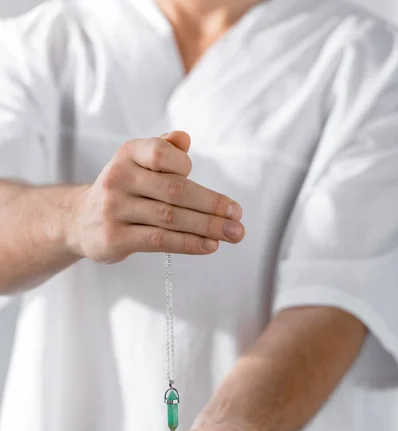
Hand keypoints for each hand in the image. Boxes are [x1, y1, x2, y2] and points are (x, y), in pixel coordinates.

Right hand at [68, 131, 243, 262]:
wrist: (79, 220)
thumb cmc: (123, 190)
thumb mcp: (137, 163)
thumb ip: (162, 149)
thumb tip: (184, 138)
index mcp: (127, 154)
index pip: (162, 154)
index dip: (185, 167)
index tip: (198, 180)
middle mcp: (118, 178)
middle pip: (174, 191)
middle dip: (211, 205)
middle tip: (238, 217)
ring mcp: (114, 210)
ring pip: (169, 218)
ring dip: (207, 227)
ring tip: (233, 234)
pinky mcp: (115, 238)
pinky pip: (159, 240)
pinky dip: (188, 243)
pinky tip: (209, 246)